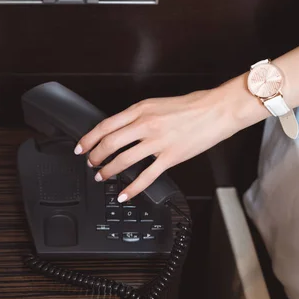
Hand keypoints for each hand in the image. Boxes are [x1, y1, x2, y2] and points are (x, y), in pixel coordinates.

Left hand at [73, 76, 269, 201]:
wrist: (218, 110)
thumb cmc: (191, 106)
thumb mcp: (156, 104)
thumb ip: (137, 116)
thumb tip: (118, 130)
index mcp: (140, 109)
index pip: (105, 126)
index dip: (88, 139)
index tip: (81, 147)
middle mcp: (146, 124)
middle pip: (110, 144)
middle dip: (95, 157)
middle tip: (91, 164)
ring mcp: (158, 142)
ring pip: (123, 160)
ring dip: (108, 171)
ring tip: (103, 176)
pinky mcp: (171, 157)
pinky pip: (146, 176)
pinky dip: (132, 188)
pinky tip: (124, 194)